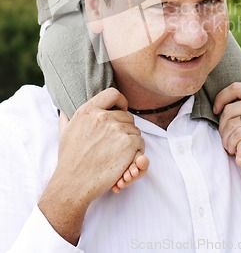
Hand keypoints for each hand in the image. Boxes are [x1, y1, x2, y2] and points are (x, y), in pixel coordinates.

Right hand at [39, 88, 145, 243]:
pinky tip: (125, 160)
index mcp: (88, 110)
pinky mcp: (127, 144)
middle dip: (125, 128)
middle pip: (127, 116)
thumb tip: (65, 108)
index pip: (113, 93)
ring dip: (130, 141)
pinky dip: (136, 152)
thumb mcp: (63, 132)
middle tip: (116, 144)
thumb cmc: (69, 160)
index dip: (120, 101)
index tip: (121, 110)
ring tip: (118, 154)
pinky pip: (140, 142)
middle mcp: (103, 116)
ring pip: (135, 130)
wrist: (73, 184)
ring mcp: (116, 129)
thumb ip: (66, 117)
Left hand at [214, 82, 240, 175]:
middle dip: (221, 124)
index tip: (215, 110)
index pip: (236, 88)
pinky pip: (238, 134)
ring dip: (225, 137)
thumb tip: (224, 100)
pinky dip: (231, 143)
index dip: (221, 98)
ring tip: (227, 145)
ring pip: (232, 123)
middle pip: (230, 108)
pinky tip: (232, 149)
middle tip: (223, 135)